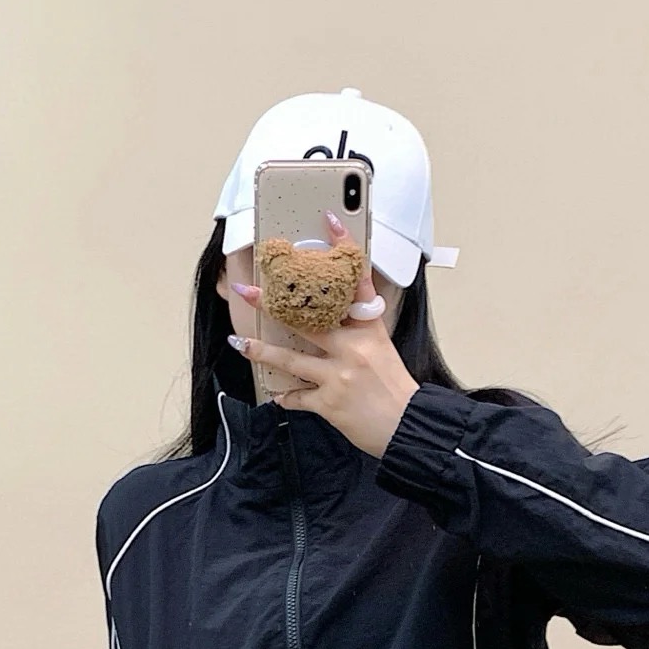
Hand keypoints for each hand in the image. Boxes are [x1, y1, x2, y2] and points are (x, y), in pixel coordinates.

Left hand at [229, 212, 418, 459]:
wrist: (407, 427)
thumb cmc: (395, 390)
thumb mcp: (383, 350)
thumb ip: (358, 333)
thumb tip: (333, 322)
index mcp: (369, 330)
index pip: (357, 281)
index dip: (344, 249)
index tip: (330, 222)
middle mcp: (352, 348)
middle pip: (308, 318)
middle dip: (274, 305)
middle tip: (249, 290)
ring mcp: (339, 375)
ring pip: (291, 358)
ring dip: (262, 351)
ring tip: (241, 343)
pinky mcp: (329, 402)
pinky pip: (297, 397)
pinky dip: (286, 397)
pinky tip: (277, 395)